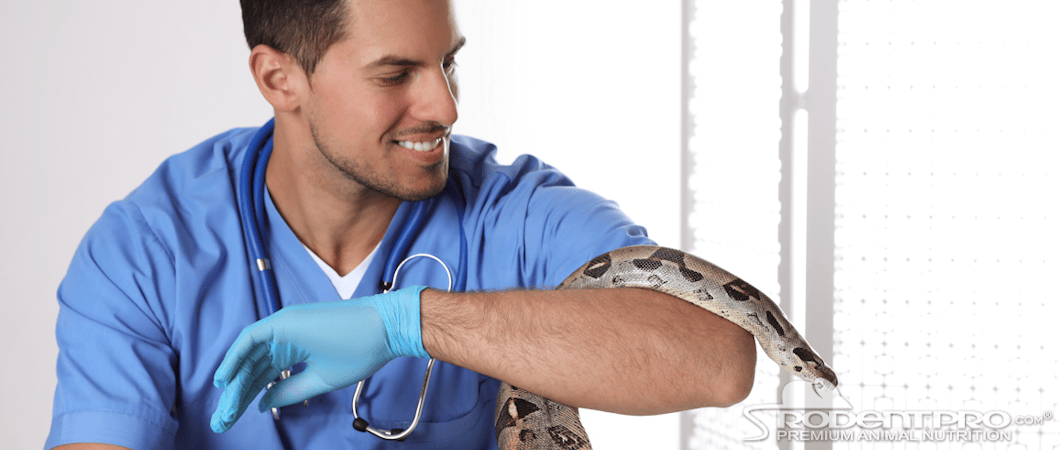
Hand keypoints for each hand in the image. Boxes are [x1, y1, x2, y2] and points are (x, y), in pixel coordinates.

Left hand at [210, 286, 429, 432]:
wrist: (382, 331)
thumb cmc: (360, 353)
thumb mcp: (319, 380)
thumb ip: (289, 390)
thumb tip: (261, 403)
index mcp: (295, 351)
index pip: (263, 377)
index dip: (247, 397)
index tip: (233, 418)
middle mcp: (284, 338)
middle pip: (252, 370)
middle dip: (236, 396)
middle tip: (222, 421)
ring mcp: (282, 328)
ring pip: (249, 359)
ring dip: (234, 383)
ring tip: (223, 411)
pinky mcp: (282, 321)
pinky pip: (250, 340)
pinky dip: (235, 357)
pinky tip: (224, 378)